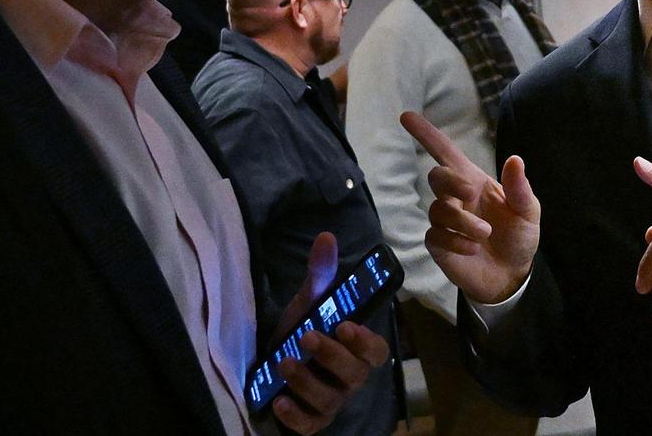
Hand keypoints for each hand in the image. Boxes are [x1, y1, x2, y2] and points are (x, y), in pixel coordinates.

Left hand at [270, 233, 390, 433]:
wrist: (274, 365)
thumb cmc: (303, 332)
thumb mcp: (310, 303)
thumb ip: (321, 274)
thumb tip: (326, 236)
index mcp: (356, 350)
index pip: (377, 351)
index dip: (365, 341)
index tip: (345, 325)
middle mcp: (349, 379)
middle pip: (354, 374)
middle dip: (331, 355)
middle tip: (306, 335)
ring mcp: (331, 401)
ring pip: (329, 399)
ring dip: (306, 380)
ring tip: (284, 362)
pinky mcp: (309, 420)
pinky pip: (309, 425)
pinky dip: (295, 415)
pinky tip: (279, 400)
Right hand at [401, 111, 539, 303]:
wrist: (512, 275)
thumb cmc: (519, 237)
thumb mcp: (528, 212)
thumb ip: (520, 187)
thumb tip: (515, 159)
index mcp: (474, 182)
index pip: (445, 153)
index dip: (427, 134)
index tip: (406, 116)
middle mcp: (456, 198)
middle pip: (436, 176)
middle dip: (450, 182)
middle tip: (471, 194)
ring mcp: (445, 221)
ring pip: (438, 209)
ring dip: (462, 221)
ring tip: (484, 235)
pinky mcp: (439, 244)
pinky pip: (435, 235)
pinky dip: (455, 240)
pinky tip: (472, 248)